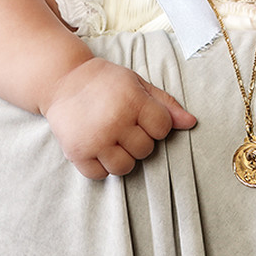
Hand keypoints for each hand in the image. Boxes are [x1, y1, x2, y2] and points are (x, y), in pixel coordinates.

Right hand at [42, 58, 196, 178]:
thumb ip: (166, 104)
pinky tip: (98, 148)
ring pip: (125, 167)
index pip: (163, 129)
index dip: (156, 125)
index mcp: (132, 101)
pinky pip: (100, 175)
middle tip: (125, 125)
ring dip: (122, 156)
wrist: (63, 80)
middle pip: (145, 150)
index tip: (143, 117)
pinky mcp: (76, 153)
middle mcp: (115, 122)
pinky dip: (101, 166)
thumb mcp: (138, 84)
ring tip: (113, 139)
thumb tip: (191, 123)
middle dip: (140, 140)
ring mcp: (95, 140)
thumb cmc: (106, 81)